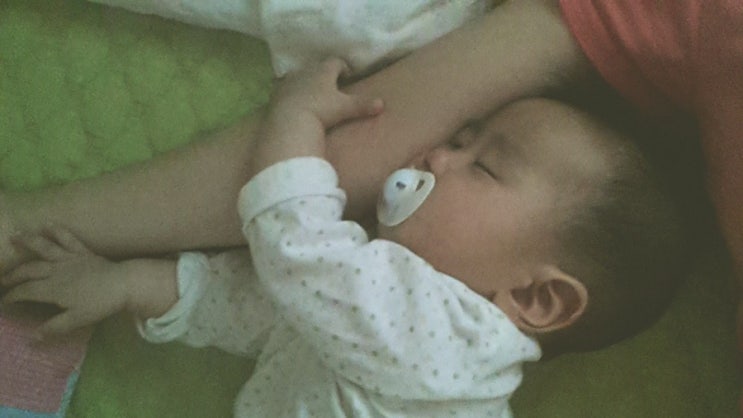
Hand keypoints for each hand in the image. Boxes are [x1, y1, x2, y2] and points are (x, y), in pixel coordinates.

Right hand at [0, 227, 130, 336]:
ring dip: (28, 242)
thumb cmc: (101, 303)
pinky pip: (68, 239)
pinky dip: (58, 231)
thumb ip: (53, 328)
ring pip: (45, 248)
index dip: (12, 296)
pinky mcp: (84, 252)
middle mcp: (57, 270)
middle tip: (2, 278)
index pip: (26, 291)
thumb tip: (31, 338)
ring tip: (14, 236)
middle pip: (30, 270)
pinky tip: (48, 224)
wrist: (125, 284)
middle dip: (14, 274)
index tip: (3, 301)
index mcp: (53, 288)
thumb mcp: (77, 320)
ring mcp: (70, 258)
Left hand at [254, 58, 383, 173]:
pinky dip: (291, 94)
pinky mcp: (276, 94)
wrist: (290, 121)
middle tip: (330, 86)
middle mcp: (305, 71)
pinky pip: (284, 89)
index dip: (343, 67)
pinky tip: (295, 104)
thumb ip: (363, 104)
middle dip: (323, 75)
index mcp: (323, 71)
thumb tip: (382, 104)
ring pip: (299, 76)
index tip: (347, 76)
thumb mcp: (344, 108)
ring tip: (312, 94)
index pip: (335, 62)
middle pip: (317, 68)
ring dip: (306, 83)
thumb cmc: (321, 110)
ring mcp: (288, 81)